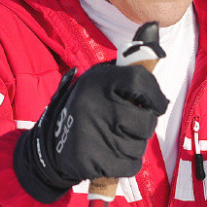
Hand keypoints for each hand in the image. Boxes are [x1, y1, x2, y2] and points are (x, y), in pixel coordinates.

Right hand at [14, 62, 168, 202]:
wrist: (50, 146)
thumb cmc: (88, 109)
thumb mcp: (99, 81)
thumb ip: (126, 68)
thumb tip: (155, 41)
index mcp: (97, 81)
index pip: (140, 79)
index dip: (155, 95)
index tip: (157, 104)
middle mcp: (95, 105)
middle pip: (146, 121)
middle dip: (145, 125)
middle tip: (131, 124)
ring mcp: (93, 134)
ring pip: (140, 145)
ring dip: (135, 145)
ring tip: (116, 138)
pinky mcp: (92, 160)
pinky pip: (132, 165)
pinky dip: (128, 162)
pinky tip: (113, 154)